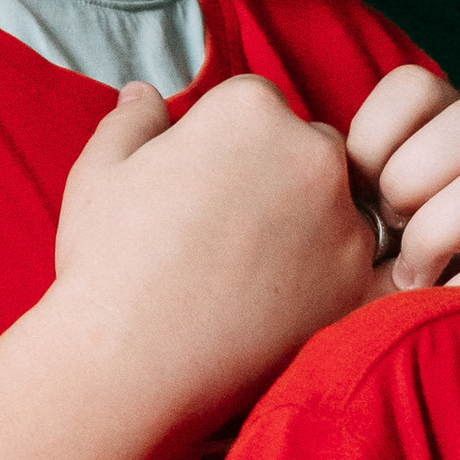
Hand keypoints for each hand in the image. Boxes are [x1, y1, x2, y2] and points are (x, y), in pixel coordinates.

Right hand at [52, 76, 375, 426]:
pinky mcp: (360, 284)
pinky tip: (274, 304)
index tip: (199, 186)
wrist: (131, 367)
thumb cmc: (107, 264)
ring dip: (308, 226)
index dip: (225, 145)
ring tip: (246, 275)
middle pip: (309, 148)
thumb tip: (146, 93)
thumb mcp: (99, 172)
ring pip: (339, 207)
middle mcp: (312, 153)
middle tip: (225, 230)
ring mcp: (345, 220)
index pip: (258, 105)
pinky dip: (327, 279)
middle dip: (277, 177)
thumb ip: (133, 119)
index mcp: (250, 111)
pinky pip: (355, 267)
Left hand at [346, 68, 459, 296]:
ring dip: (440, 233)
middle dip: (411, 180)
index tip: (355, 193)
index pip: (417, 87)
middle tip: (385, 234)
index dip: (373, 136)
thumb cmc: (415, 279)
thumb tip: (309, 155)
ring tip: (411, 278)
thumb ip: (358, 186)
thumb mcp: (383, 221)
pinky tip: (444, 307)